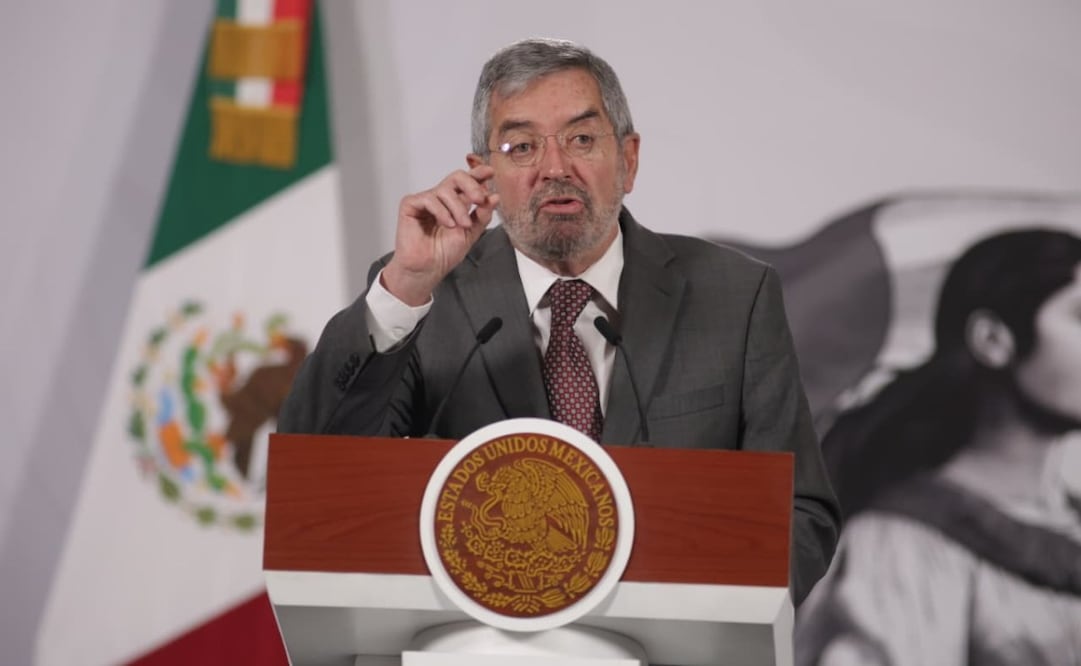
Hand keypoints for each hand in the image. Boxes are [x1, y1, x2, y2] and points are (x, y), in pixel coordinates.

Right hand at [382, 165, 499, 305]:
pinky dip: (441, 211)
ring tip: (462, 225)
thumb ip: (482, 215)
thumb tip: (494, 197)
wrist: (428, 269)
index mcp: (456, 203)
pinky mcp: (410, 205)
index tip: (490, 172)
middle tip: (480, 199)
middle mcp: (441, 199)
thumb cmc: (445, 254)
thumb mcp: (471, 233)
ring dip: (458, 208)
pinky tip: (447, 224)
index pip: (467, 182)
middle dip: (471, 185)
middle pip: (457, 177)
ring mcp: (425, 201)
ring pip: (445, 190)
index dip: (478, 174)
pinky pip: (429, 198)